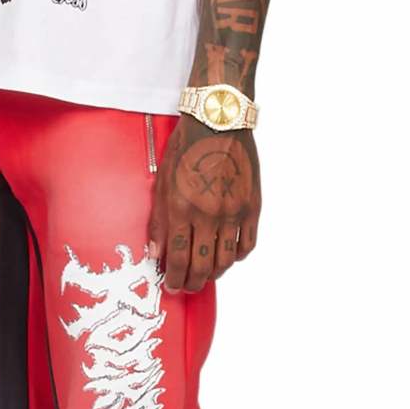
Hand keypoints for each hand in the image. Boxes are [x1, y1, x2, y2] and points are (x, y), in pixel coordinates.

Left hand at [148, 117, 259, 294]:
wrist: (219, 122)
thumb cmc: (186, 148)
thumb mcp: (162, 181)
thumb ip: (159, 221)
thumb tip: (156, 253)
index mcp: (182, 208)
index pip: (177, 259)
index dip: (173, 279)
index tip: (171, 286)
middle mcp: (209, 214)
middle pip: (202, 266)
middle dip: (192, 282)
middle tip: (187, 286)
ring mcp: (234, 212)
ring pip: (226, 260)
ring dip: (215, 274)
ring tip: (206, 275)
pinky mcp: (252, 206)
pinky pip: (248, 244)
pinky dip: (238, 256)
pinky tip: (228, 256)